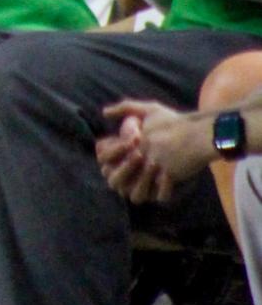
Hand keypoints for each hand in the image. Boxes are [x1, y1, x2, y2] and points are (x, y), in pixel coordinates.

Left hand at [99, 98, 215, 198]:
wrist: (200, 132)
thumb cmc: (175, 122)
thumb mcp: (149, 109)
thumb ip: (125, 108)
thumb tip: (104, 112)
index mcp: (131, 140)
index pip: (104, 157)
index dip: (107, 165)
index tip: (116, 166)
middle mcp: (139, 153)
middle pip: (116, 181)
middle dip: (122, 183)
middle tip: (134, 180)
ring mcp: (154, 165)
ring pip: (137, 194)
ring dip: (143, 193)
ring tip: (149, 189)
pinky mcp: (169, 175)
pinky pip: (160, 196)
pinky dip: (163, 195)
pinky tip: (165, 190)